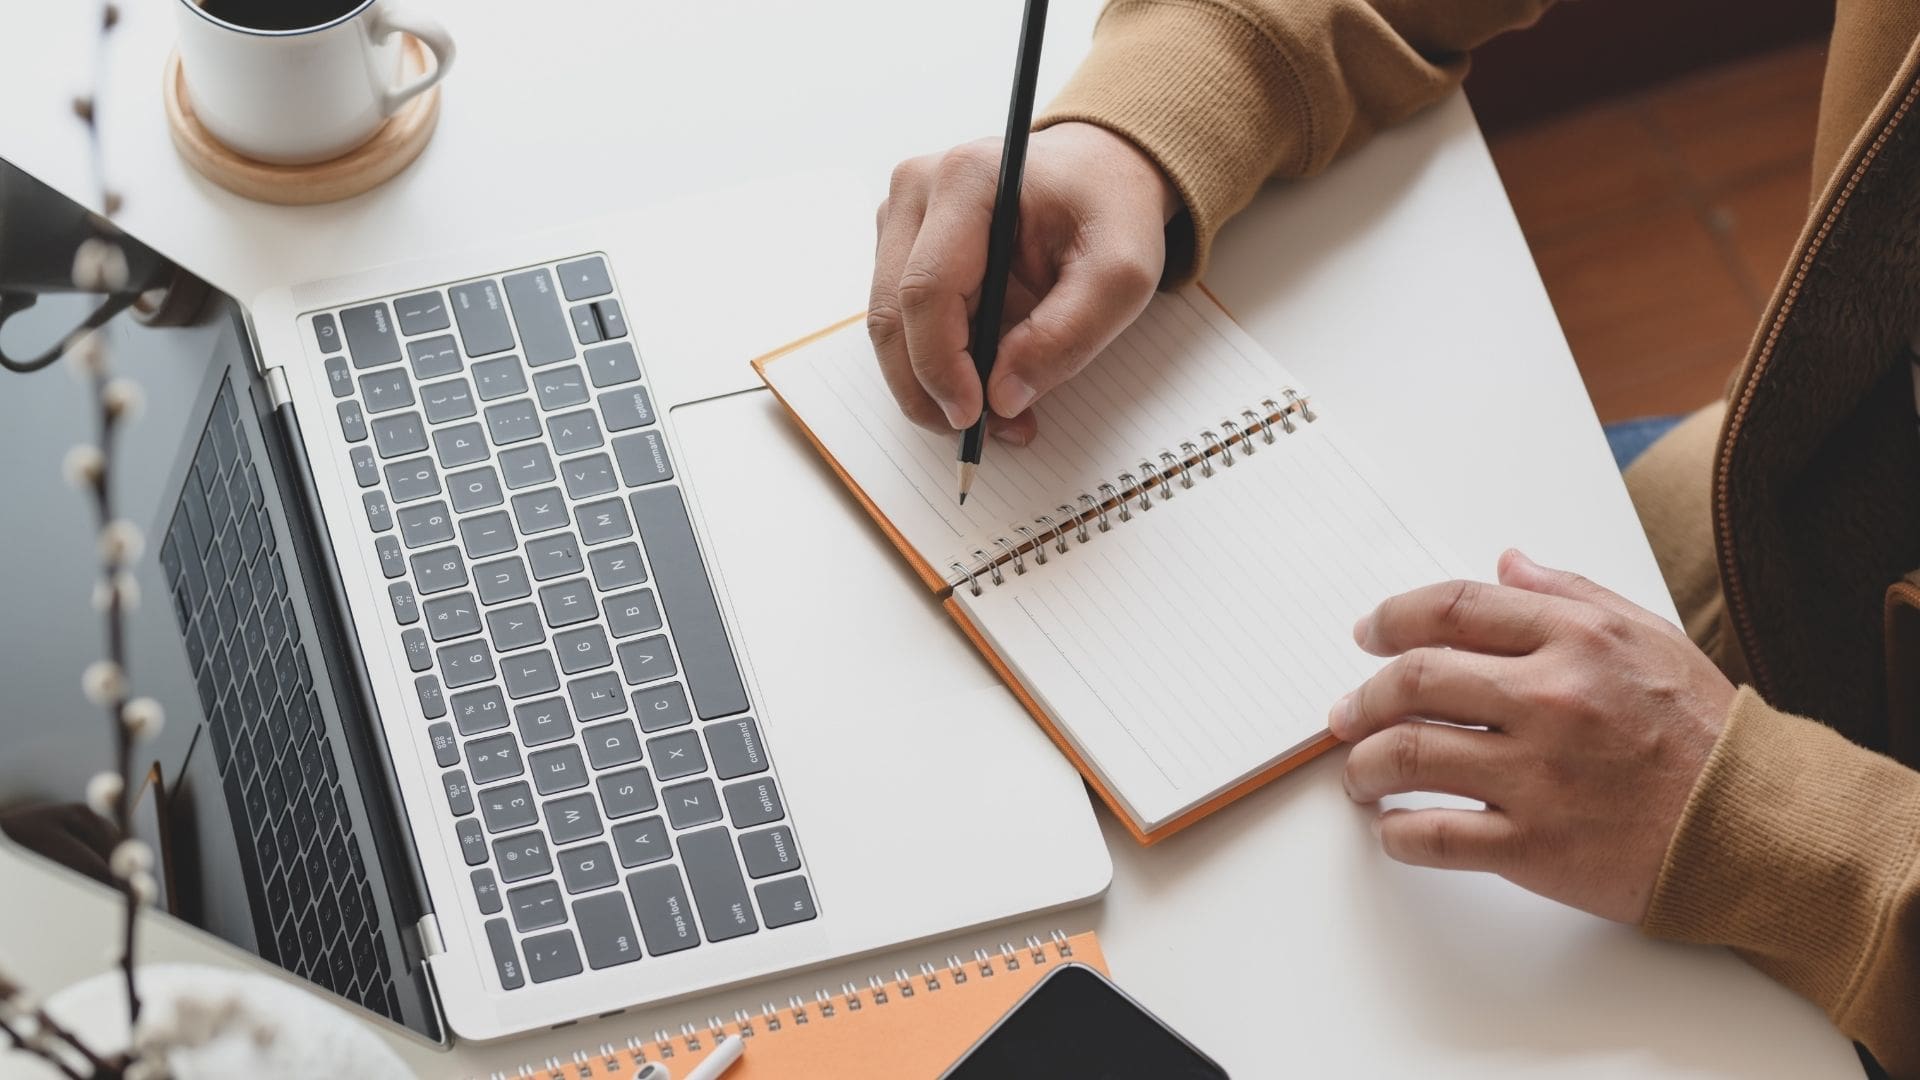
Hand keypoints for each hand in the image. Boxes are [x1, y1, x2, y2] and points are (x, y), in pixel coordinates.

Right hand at [869, 122, 1179, 444]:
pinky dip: (933, 364)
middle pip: (893, 314)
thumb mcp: (1121, 275)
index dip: (941, 365)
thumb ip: (1067, 336)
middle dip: (929, 390)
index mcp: (967, 179)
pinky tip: (981, 382)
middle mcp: (917, 189)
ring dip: (930, 385)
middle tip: (982, 433)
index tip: (974, 417)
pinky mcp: (901, 243)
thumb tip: (1003, 398)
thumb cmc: (1110, 211)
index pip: (926, 289)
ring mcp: (900, 215)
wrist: (1100, 173)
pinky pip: (901, 321)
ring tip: (996, 415)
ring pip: (890, 324)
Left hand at [1331, 550, 1735, 923]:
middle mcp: (1550, 699)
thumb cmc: (1704, 733)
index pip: (1451, 609)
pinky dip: (1396, 833)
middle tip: (1344, 713)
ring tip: (1358, 773)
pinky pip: (1434, 835)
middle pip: (1413, 680)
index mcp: (1575, 640)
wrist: (1757, 827)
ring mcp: (1538, 775)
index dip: (1392, 619)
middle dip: (1362, 697)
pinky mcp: (1536, 846)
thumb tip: (1506, 564)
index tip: (1367, 634)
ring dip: (1364, 764)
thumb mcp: (1648, 636)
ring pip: (1408, 755)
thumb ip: (1570, 594)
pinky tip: (1391, 829)